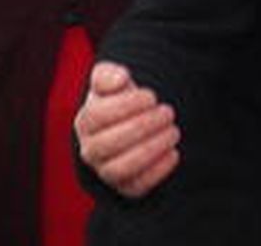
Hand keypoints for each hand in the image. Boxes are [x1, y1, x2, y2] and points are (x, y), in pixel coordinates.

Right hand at [74, 62, 180, 198]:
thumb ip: (108, 74)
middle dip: (144, 126)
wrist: (131, 123)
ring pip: (121, 169)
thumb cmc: (120, 100)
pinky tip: (173, 152)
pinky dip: (158, 171)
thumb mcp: (111, 81)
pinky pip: (137, 187)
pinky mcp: (125, 187)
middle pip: (108, 144)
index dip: (127, 105)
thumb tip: (119, 79)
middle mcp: (91, 150)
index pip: (97, 116)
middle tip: (168, 112)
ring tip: (173, 131)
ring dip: (151, 149)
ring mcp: (106, 171)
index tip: (151, 96)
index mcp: (86, 122)